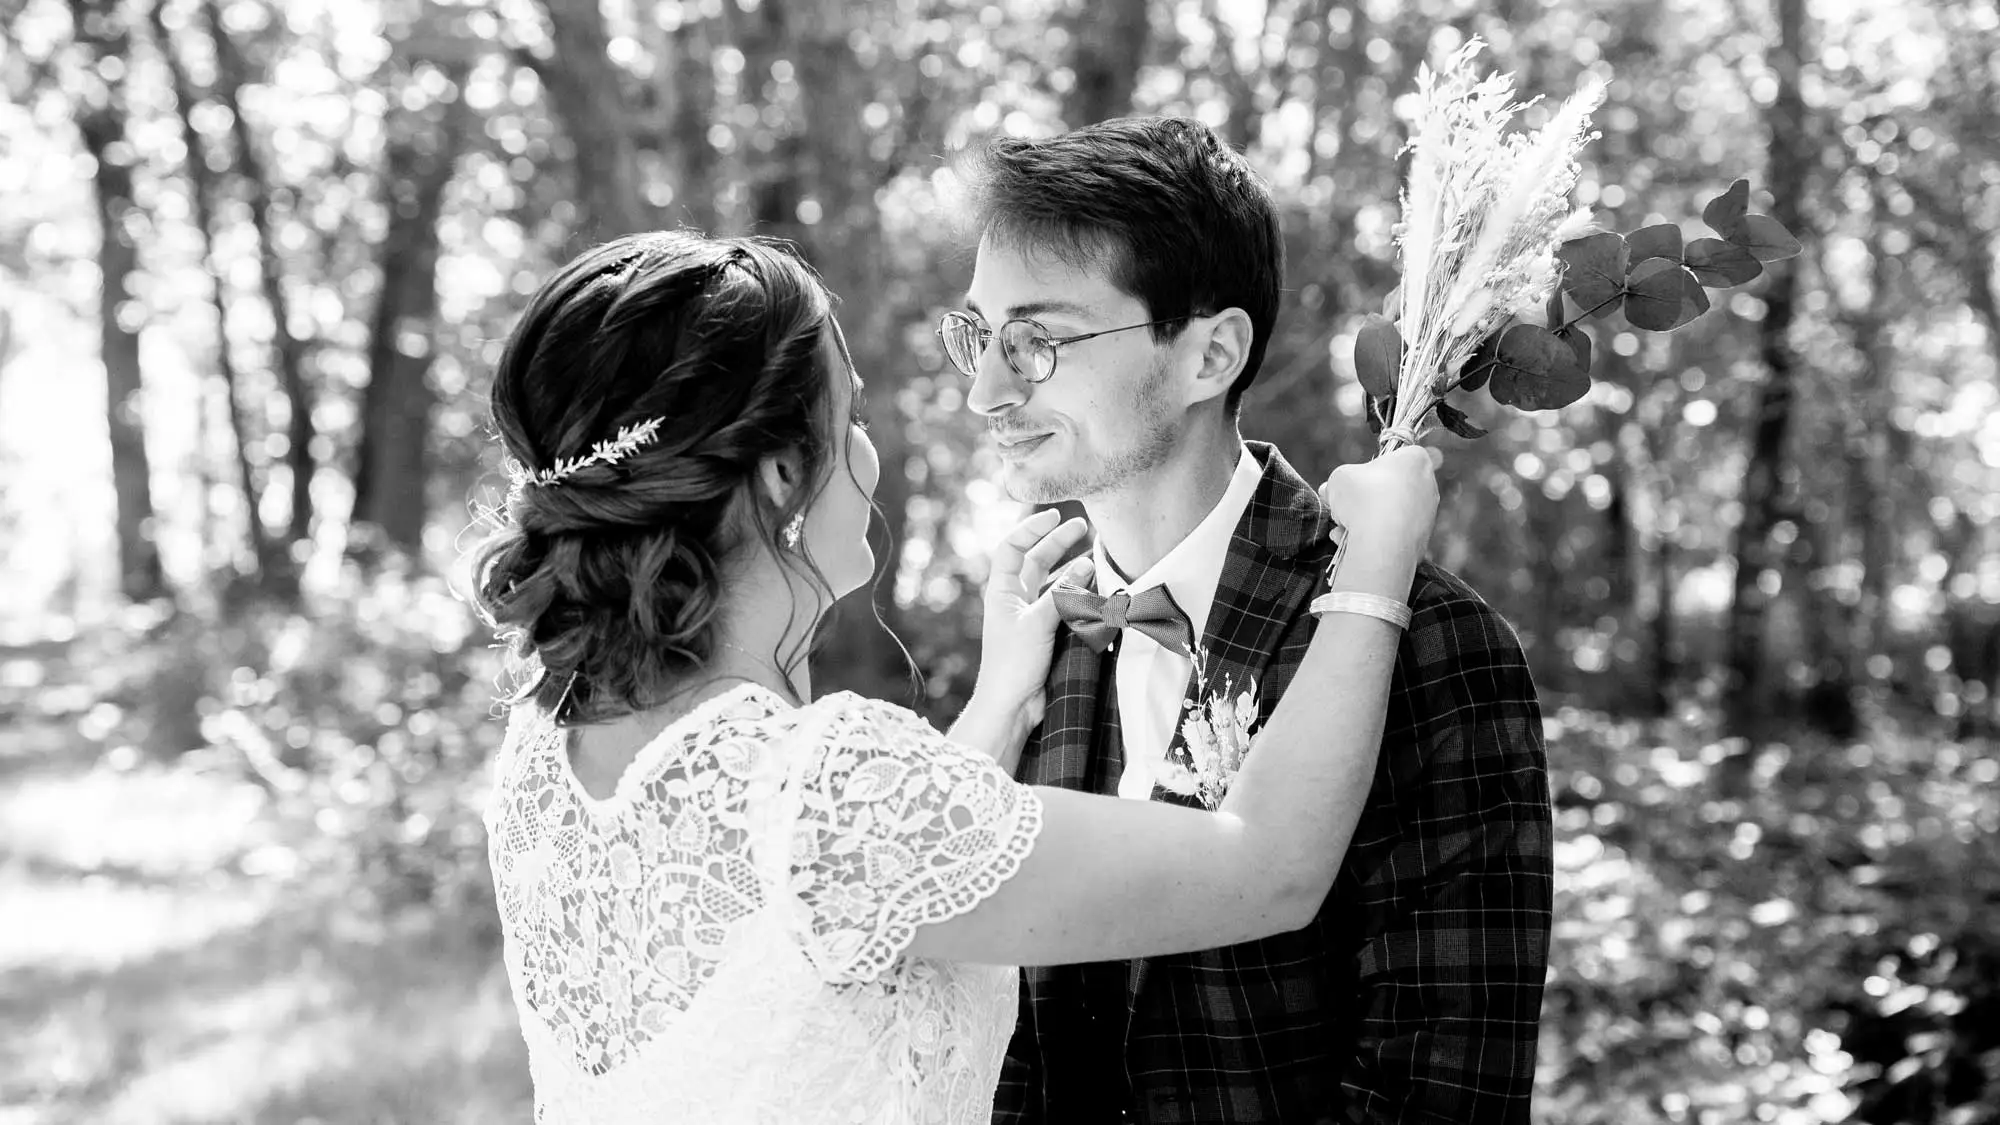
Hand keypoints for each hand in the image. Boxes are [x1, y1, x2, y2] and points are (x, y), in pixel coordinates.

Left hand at [975, 508, 1094, 718]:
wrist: (1011, 707)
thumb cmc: (1014, 665)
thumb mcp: (1038, 623)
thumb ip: (1062, 594)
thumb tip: (1087, 565)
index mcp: (1001, 592)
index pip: (1012, 547)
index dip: (1031, 528)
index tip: (1055, 515)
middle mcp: (1014, 600)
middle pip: (1035, 560)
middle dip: (1058, 542)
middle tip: (1084, 527)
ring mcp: (1030, 618)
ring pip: (1052, 583)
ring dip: (1071, 569)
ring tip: (1095, 557)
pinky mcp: (1045, 635)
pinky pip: (1063, 606)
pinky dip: (1079, 595)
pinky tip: (1096, 590)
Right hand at [1318, 446, 1439, 587]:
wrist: (1382, 544)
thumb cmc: (1363, 500)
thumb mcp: (1339, 477)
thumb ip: (1337, 481)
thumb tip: (1330, 491)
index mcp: (1415, 459)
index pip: (1394, 455)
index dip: (1371, 467)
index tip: (1357, 479)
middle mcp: (1428, 484)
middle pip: (1389, 486)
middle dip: (1366, 497)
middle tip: (1345, 505)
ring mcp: (1428, 513)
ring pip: (1389, 513)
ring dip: (1365, 520)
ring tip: (1345, 527)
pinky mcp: (1422, 539)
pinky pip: (1393, 534)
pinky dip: (1375, 537)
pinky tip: (1353, 542)